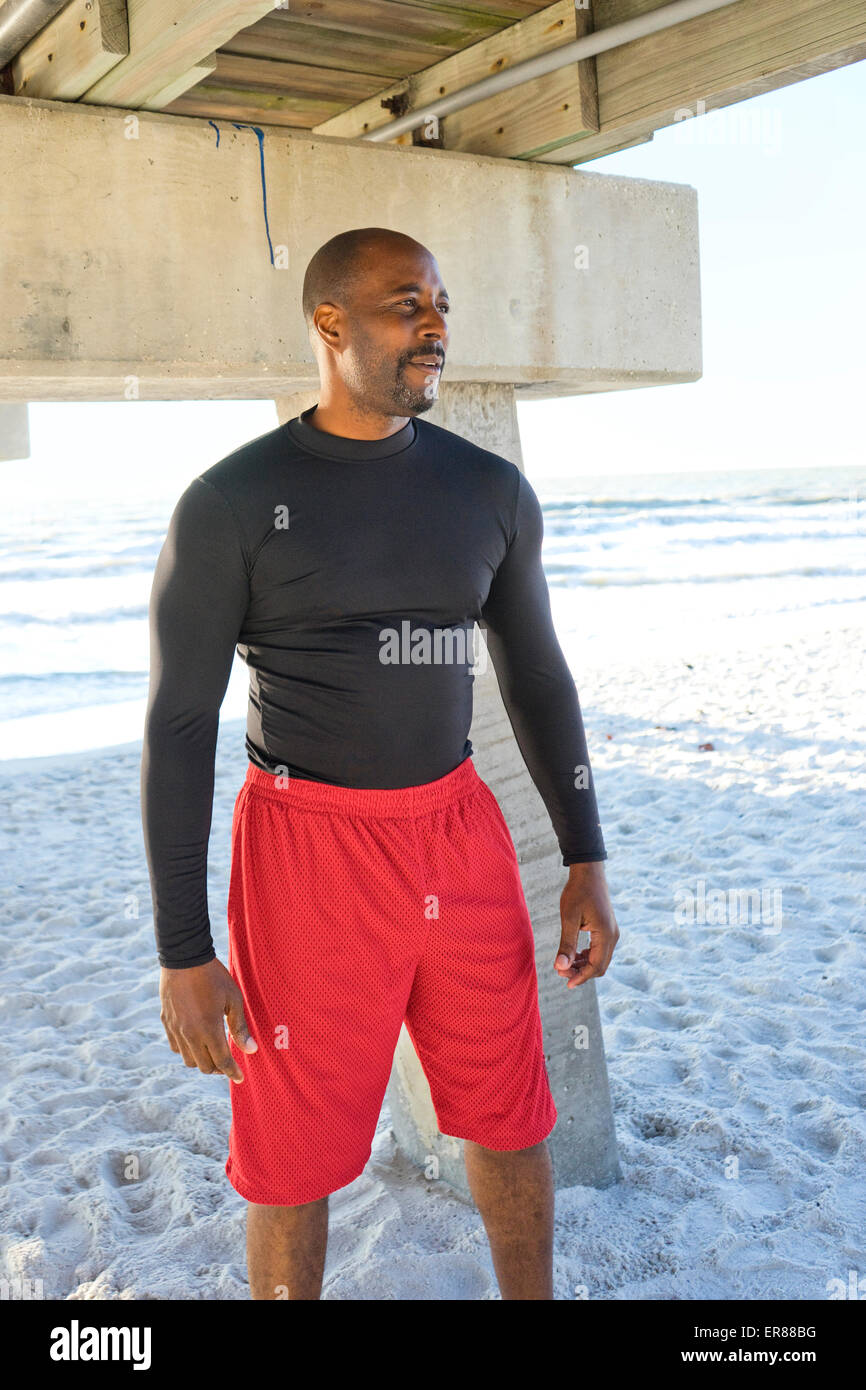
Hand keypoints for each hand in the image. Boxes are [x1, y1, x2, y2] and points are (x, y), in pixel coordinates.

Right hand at [159, 957, 256, 1082]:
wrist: (184, 958)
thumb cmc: (213, 977)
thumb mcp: (233, 999)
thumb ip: (240, 1027)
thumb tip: (250, 1050)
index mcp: (208, 1029)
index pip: (222, 1061)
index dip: (232, 1072)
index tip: (239, 1078)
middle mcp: (189, 1034)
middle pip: (204, 1066)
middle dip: (218, 1068)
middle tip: (228, 1062)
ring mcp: (175, 1029)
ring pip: (188, 1059)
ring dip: (202, 1060)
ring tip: (213, 1051)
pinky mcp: (166, 1022)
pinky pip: (175, 1047)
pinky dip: (187, 1050)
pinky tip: (196, 1041)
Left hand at [554, 861, 619, 988]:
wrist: (588, 872)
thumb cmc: (577, 892)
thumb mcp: (569, 918)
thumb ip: (566, 944)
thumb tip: (560, 967)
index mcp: (606, 935)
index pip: (596, 966)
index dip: (581, 977)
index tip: (565, 983)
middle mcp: (613, 936)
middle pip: (600, 966)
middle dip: (581, 972)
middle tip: (560, 971)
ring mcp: (612, 932)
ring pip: (600, 959)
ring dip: (584, 965)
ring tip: (564, 964)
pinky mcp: (607, 928)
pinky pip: (600, 950)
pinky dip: (587, 956)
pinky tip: (574, 955)